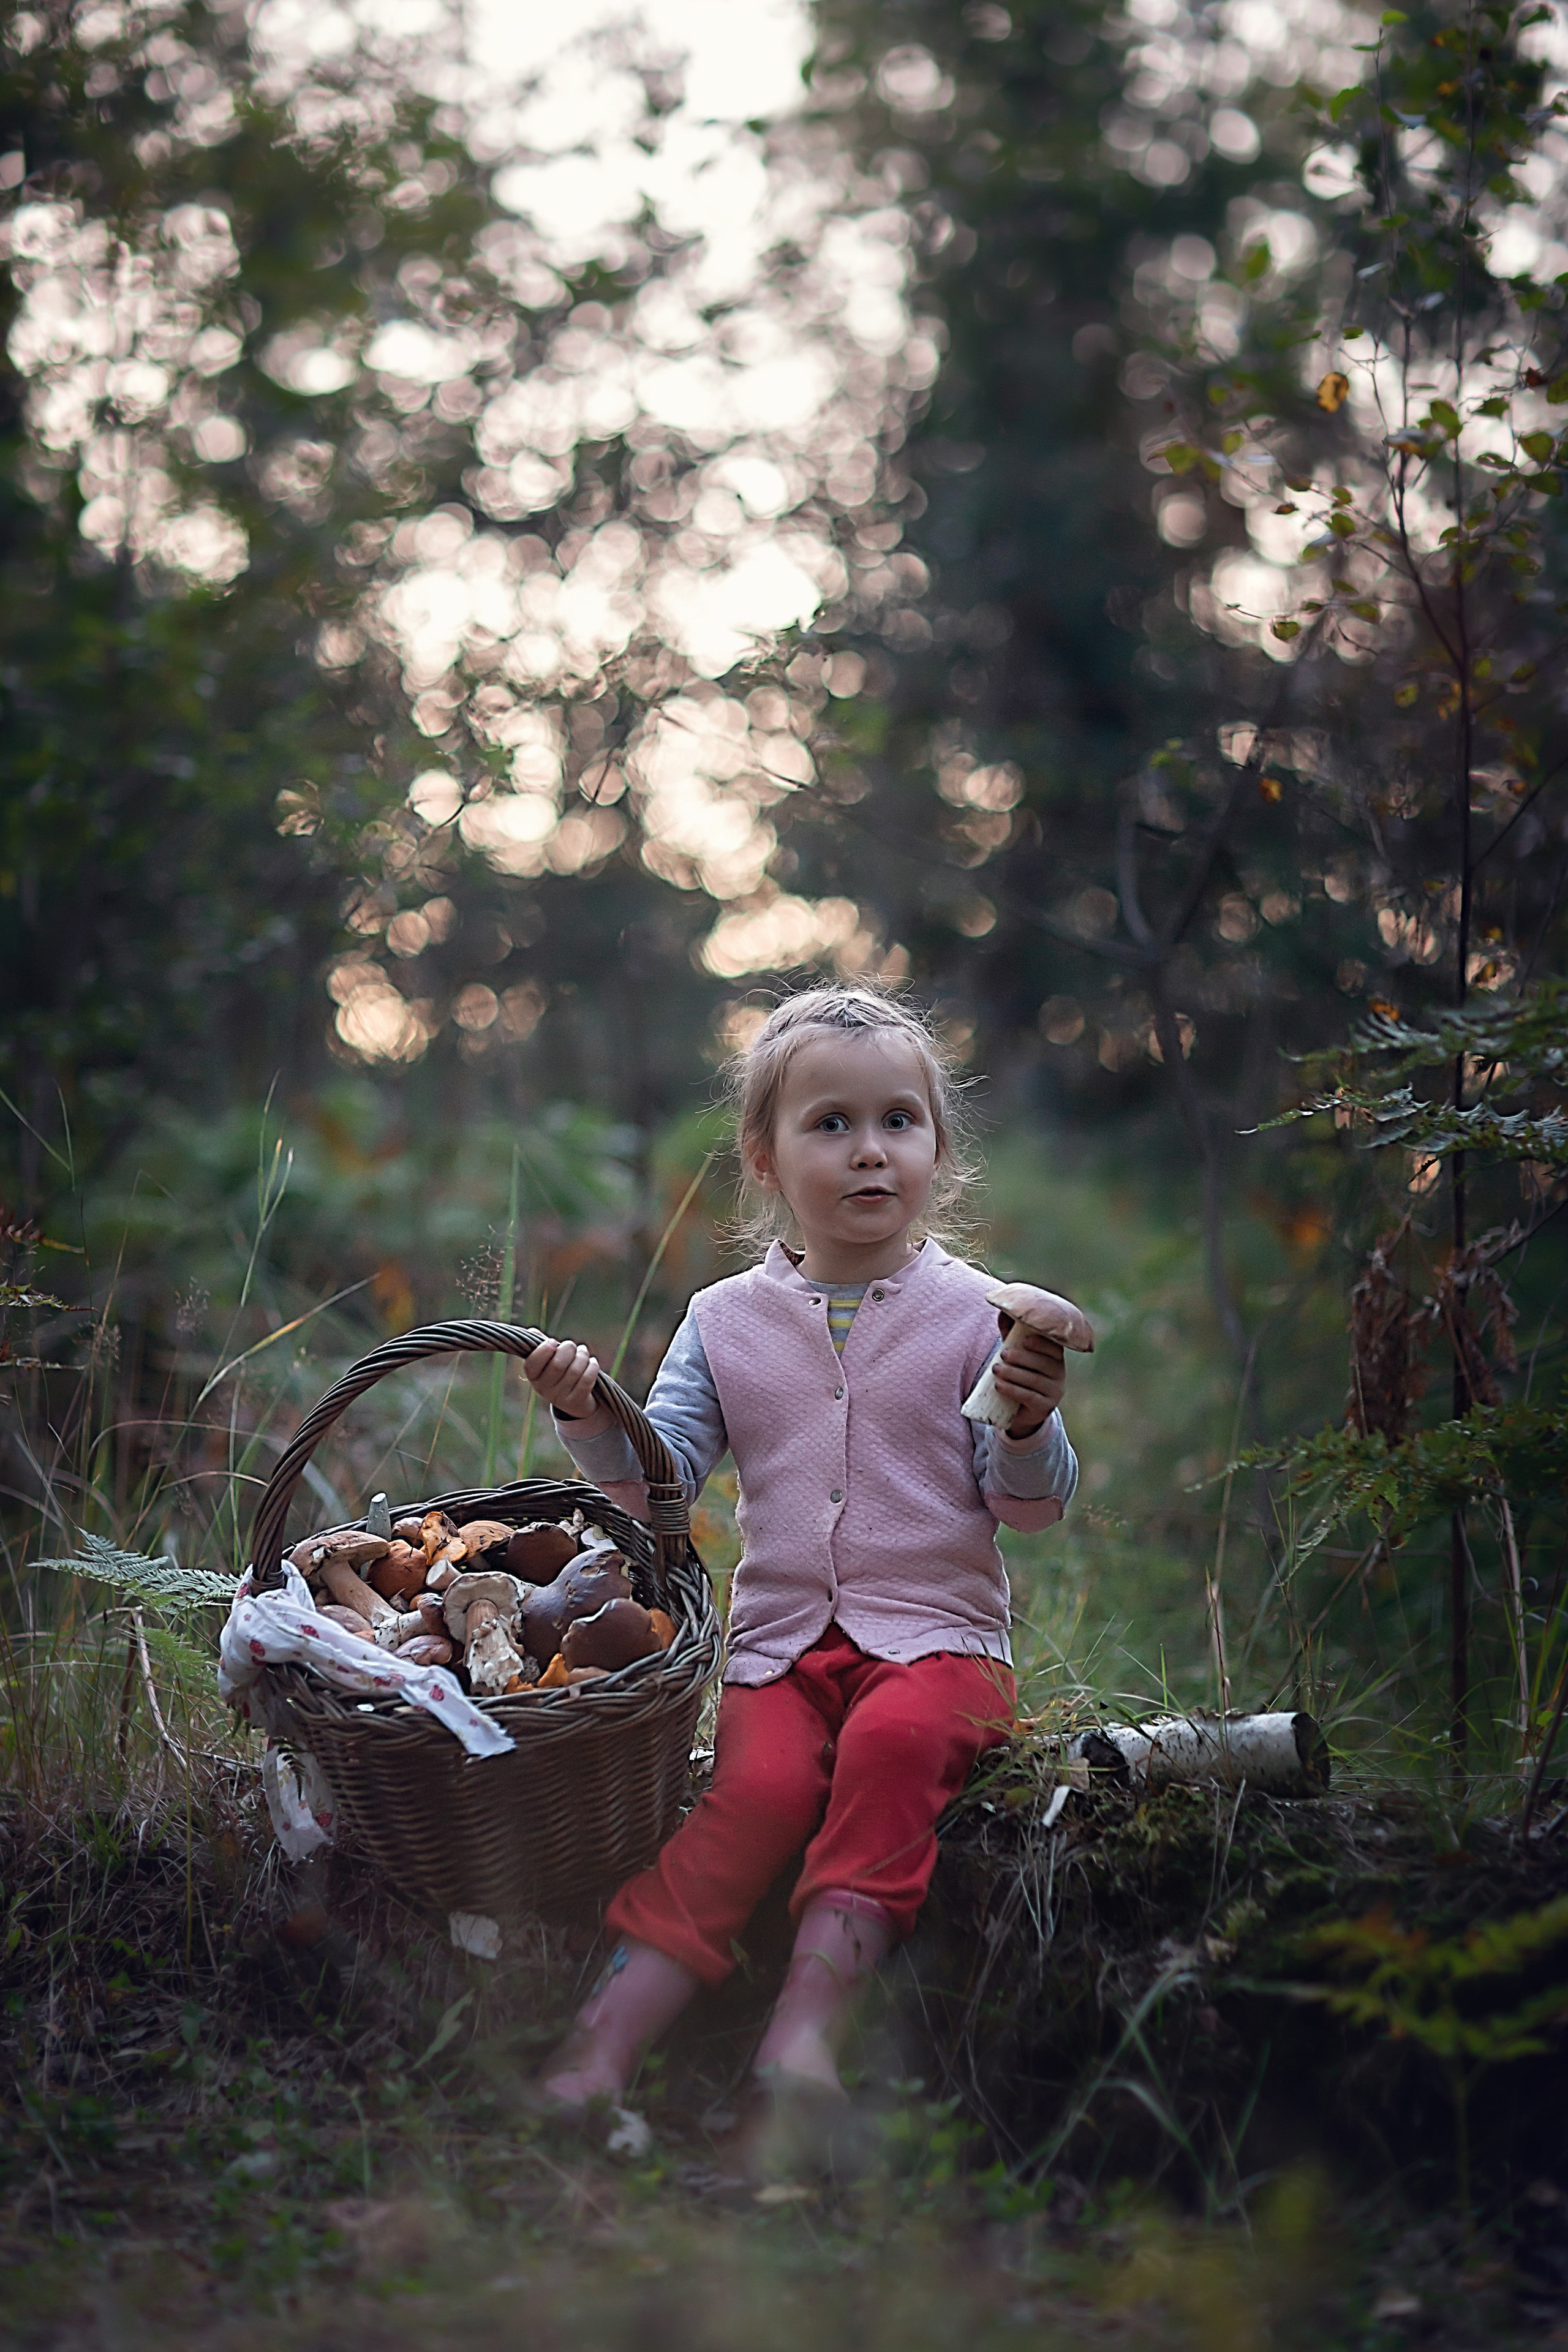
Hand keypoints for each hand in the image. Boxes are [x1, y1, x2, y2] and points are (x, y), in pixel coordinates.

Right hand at [523, 1338, 601, 1418]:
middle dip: (568, 1349)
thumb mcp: (548, 1359)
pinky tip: (592, 1362)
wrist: (575, 1399)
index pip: (532, 1364)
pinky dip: (592, 1367)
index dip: (543, 1350)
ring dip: (583, 1356)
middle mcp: (543, 1389)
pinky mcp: (575, 1402)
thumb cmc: (560, 1371)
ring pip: (575, 1371)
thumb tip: (531, 1332)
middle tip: (571, 1346)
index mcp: (533, 1376)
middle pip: (557, 1365)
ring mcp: (559, 1397)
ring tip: (583, 1351)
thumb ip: (540, 1344)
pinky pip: (586, 1380)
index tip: (553, 1341)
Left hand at [991, 1322, 1065, 1440]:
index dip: (1040, 1343)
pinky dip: (1013, 1390)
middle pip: (1043, 1364)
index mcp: (1054, 1357)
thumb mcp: (1015, 1353)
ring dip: (1013, 1374)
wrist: (1020, 1410)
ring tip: (996, 1370)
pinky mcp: (1044, 1408)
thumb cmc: (1019, 1374)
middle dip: (1021, 1358)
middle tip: (1003, 1355)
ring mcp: (1054, 1392)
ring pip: (1035, 1380)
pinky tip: (999, 1386)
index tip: (1024, 1340)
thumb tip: (1002, 1310)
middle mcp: (1059, 1374)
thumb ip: (1010, 1334)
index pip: (1053, 1348)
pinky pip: (1030, 1397)